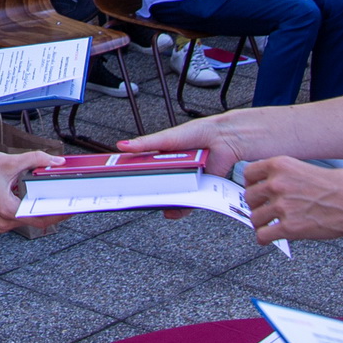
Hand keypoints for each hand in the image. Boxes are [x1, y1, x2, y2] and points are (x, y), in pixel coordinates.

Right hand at [0, 150, 65, 232]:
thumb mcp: (12, 161)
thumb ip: (37, 159)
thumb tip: (57, 162)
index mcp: (7, 210)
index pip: (41, 218)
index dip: (60, 213)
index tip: (73, 206)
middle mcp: (5, 221)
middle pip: (38, 220)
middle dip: (55, 209)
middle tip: (71, 199)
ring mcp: (2, 222)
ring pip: (31, 219)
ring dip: (43, 208)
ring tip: (59, 197)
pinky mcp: (1, 219)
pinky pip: (23, 216)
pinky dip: (33, 207)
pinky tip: (41, 197)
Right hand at [119, 116, 252, 212]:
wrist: (225, 138)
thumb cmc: (198, 132)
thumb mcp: (167, 138)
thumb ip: (145, 144)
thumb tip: (122, 145)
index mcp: (162, 157)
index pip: (142, 170)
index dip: (130, 178)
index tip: (116, 184)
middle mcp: (173, 171)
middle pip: (154, 187)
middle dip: (144, 193)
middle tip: (132, 197)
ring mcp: (185, 181)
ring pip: (170, 196)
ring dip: (162, 202)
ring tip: (153, 203)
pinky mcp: (198, 189)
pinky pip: (188, 202)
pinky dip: (181, 208)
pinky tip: (173, 210)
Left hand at [242, 156, 342, 244]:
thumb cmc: (342, 185)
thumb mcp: (307, 167)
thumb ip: (286, 175)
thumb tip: (272, 183)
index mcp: (281, 165)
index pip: (248, 173)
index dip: (251, 184)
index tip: (255, 190)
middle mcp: (277, 184)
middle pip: (249, 197)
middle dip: (256, 205)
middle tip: (265, 210)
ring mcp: (282, 206)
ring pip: (254, 218)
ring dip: (260, 223)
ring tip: (270, 225)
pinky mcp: (289, 227)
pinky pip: (263, 235)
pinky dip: (264, 238)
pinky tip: (269, 237)